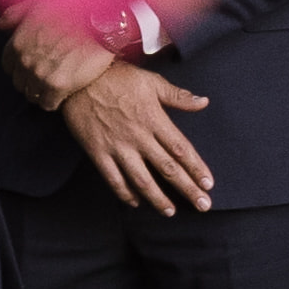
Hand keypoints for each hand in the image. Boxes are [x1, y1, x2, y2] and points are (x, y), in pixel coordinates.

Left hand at [4, 19, 116, 107]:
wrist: (100, 22)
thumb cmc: (71, 9)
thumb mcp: (38, 5)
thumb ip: (14, 16)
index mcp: (17, 43)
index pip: (9, 67)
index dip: (21, 67)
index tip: (33, 65)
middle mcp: (24, 61)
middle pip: (20, 83)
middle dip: (30, 80)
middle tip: (47, 75)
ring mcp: (40, 75)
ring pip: (32, 96)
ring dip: (42, 92)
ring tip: (55, 85)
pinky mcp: (58, 86)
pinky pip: (48, 104)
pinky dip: (54, 101)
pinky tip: (63, 93)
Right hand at [64, 59, 216, 211]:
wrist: (79, 77)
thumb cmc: (117, 77)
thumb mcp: (151, 81)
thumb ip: (178, 96)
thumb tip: (204, 102)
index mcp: (154, 119)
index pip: (181, 149)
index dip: (197, 168)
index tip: (208, 184)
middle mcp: (139, 137)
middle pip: (167, 168)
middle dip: (187, 189)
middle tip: (202, 206)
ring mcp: (117, 147)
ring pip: (141, 179)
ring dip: (158, 198)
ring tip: (170, 211)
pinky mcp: (98, 152)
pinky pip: (113, 178)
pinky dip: (124, 193)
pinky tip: (135, 202)